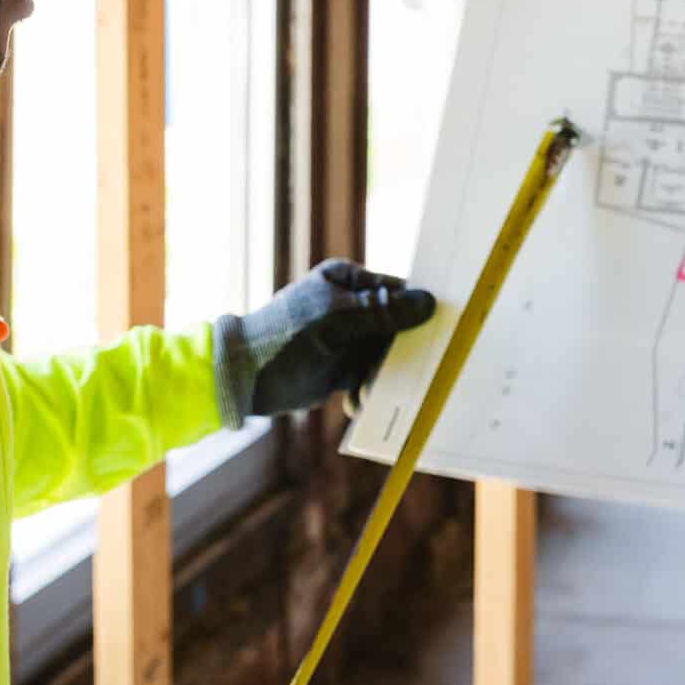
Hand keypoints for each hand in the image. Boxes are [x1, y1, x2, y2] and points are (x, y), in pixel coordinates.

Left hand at [216, 260, 437, 419]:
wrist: (245, 378)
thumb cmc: (284, 336)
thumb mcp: (335, 319)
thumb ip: (381, 311)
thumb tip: (428, 302)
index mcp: (350, 281)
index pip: (399, 291)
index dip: (419, 312)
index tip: (439, 332)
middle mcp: (355, 307)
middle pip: (399, 328)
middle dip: (399, 355)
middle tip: (405, 375)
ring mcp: (352, 339)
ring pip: (388, 357)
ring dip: (382, 377)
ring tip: (363, 393)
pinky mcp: (346, 368)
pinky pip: (373, 377)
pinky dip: (369, 391)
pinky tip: (354, 402)